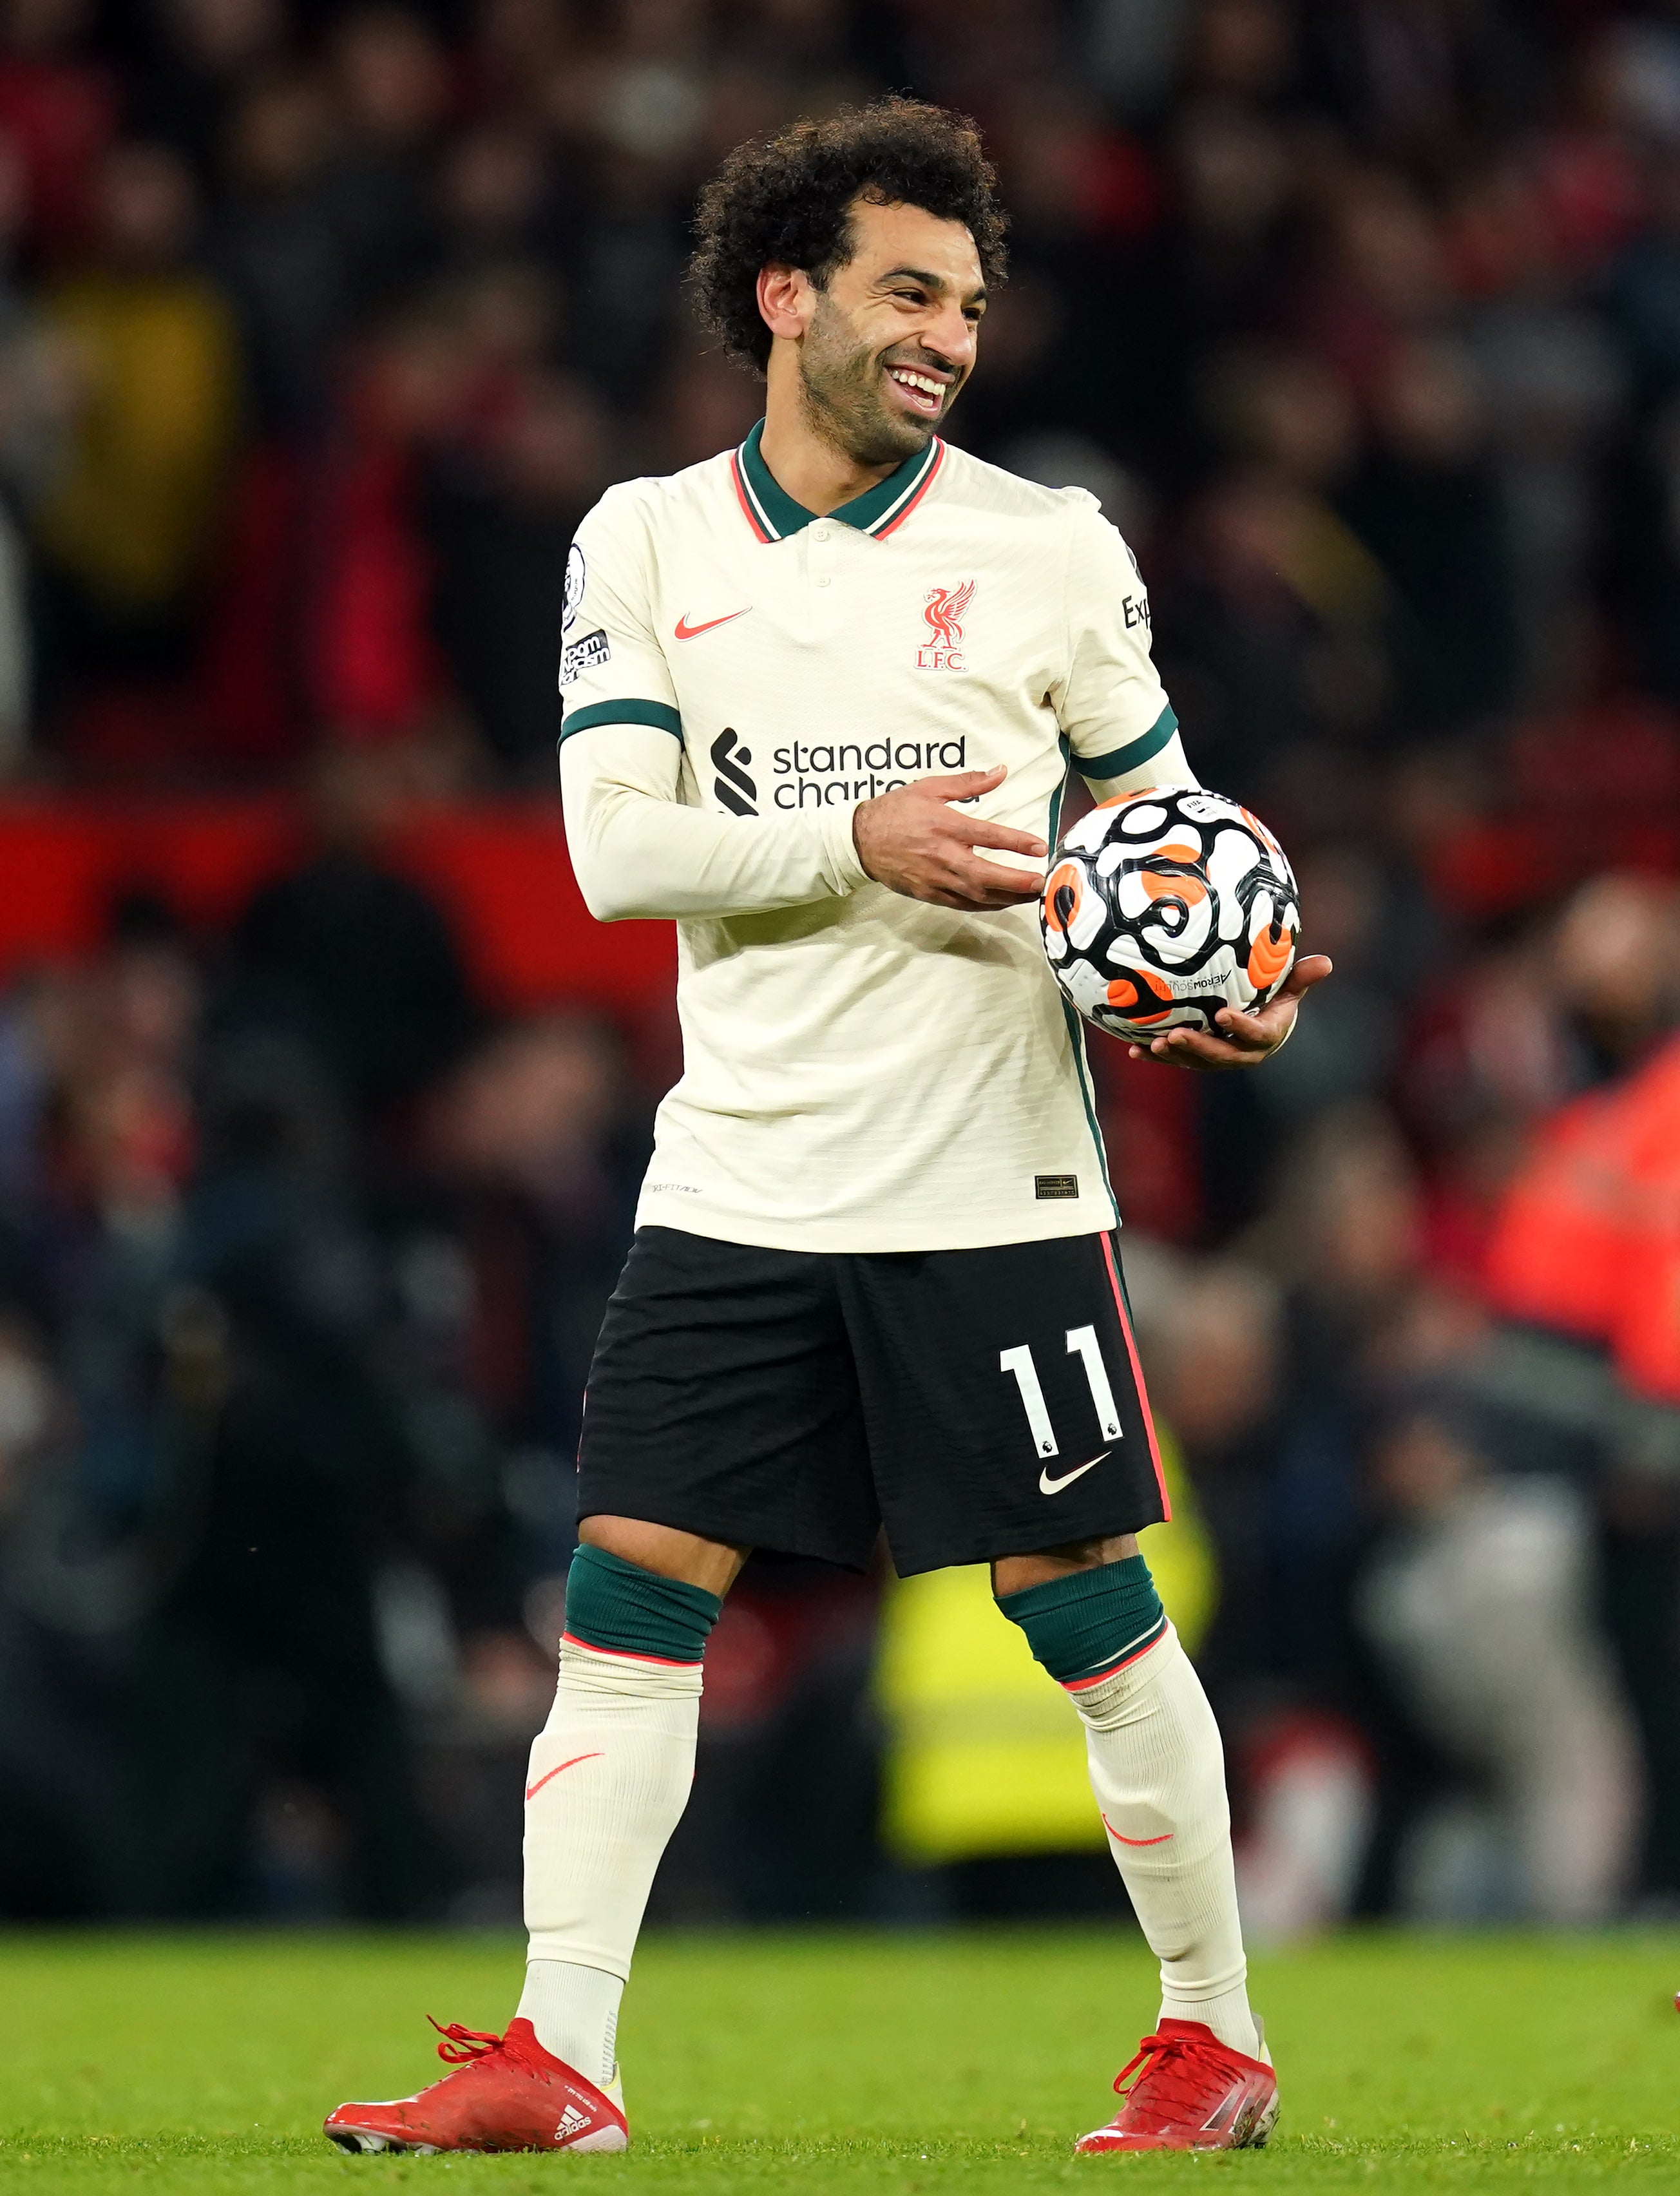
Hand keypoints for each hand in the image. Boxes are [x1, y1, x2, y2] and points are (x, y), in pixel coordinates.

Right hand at [853, 764, 1045, 911]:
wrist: (861, 841)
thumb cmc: (896, 811)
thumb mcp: (930, 788)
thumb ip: (968, 783)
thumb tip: (1000, 772)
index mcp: (945, 826)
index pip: (989, 836)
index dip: (1016, 842)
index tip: (1039, 847)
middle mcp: (943, 855)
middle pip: (986, 874)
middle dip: (1016, 882)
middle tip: (1040, 883)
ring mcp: (936, 879)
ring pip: (977, 895)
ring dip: (1007, 898)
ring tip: (1031, 896)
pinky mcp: (929, 894)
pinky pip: (963, 905)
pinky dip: (986, 906)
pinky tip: (1003, 902)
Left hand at [1127, 954, 1332, 1069]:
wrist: (1260, 1021)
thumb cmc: (1275, 998)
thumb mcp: (1289, 987)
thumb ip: (1301, 978)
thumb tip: (1327, 962)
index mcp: (1266, 1036)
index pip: (1255, 1034)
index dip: (1240, 1027)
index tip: (1222, 1014)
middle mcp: (1243, 1053)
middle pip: (1221, 1055)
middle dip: (1198, 1048)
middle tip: (1177, 1035)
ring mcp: (1219, 1058)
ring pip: (1196, 1061)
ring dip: (1175, 1055)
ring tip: (1155, 1043)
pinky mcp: (1198, 1059)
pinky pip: (1177, 1059)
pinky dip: (1156, 1055)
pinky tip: (1135, 1049)